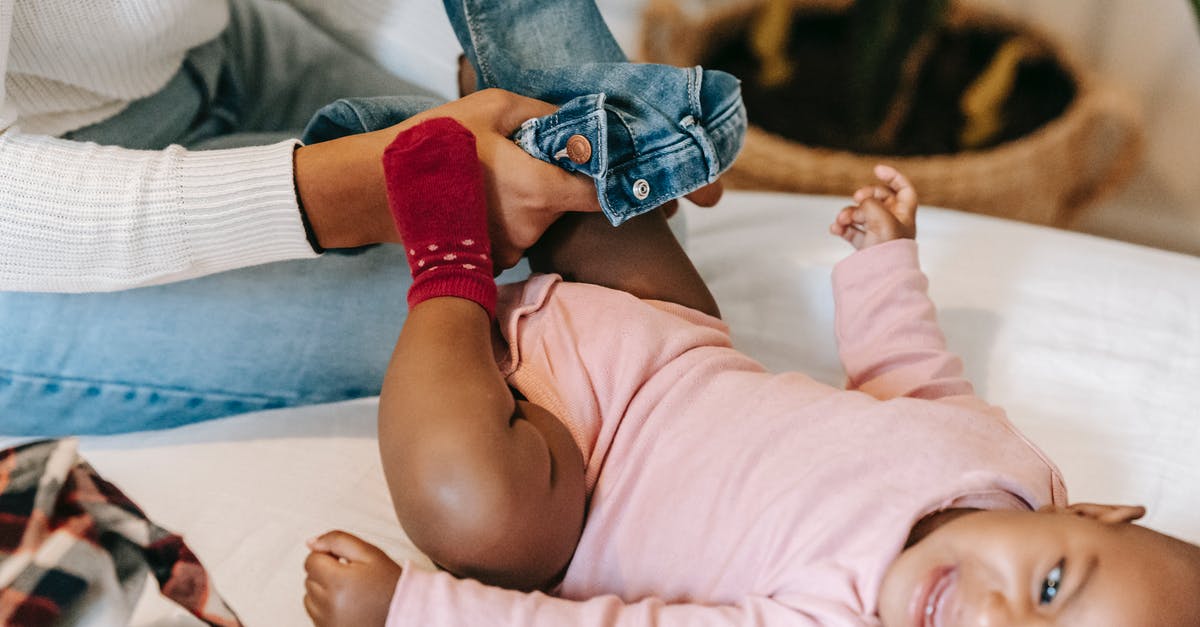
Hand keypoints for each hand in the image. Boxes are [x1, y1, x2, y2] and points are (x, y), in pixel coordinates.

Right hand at [296, 89, 602, 269]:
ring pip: (538, 219)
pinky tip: (478, 200)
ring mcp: (511, 248)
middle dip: (554, 182)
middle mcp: (532, 227)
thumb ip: (542, 114)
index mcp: (540, 190)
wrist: (378, 189)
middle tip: (525, 157)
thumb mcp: (491, 108)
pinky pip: (514, 235)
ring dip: (528, 200)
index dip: (608, 182)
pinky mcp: (490, 258)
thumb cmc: (435, 144)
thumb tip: (572, 122)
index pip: (599, 197)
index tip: (604, 168)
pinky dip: (506, 218)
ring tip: (491, 177)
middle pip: (564, 205)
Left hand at [303, 530, 402, 626]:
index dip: (329, 556)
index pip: (311, 560)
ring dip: (324, 591)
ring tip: (351, 592)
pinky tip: (348, 605)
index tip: (346, 561)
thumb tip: (311, 542)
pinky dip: (327, 607)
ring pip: (309, 596)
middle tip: (353, 577)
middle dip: (327, 573)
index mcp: (338, 582)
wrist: (405, 614)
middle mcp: (329, 605)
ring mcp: (327, 622)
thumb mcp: (370, 553)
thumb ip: (338, 540)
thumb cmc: (390, 584)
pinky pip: (315, 614)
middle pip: (309, 578)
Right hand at [829, 164, 917, 249]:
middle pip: (877, 198)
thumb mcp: (881, 217)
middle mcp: (892, 221)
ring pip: (860, 214)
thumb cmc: (889, 247)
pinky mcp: (865, 244)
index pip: (903, 188)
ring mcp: (877, 232)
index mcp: (904, 213)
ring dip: (848, 214)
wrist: (883, 275)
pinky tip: (835, 228)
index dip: (892, 176)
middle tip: (856, 198)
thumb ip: (870, 202)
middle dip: (863, 196)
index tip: (877, 169)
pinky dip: (842, 228)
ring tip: (841, 220)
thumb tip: (861, 203)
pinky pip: (851, 230)